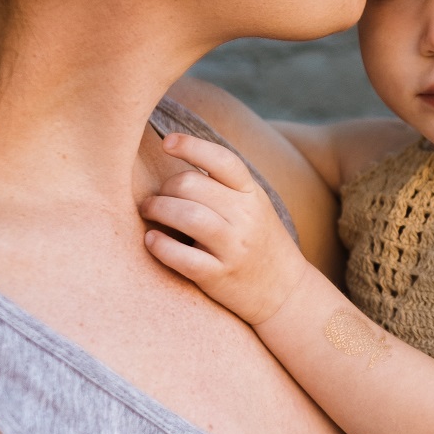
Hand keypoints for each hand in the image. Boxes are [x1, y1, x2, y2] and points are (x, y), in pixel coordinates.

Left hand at [140, 133, 308, 324]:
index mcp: (252, 194)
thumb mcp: (253, 206)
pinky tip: (151, 240)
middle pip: (191, 184)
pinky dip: (160, 245)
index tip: (166, 142)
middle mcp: (245, 216)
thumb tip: (179, 161)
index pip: (222, 159)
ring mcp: (233, 247)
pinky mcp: (219, 276)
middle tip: (156, 197)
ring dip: (157, 209)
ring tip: (149, 211)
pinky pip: (182, 257)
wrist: (285, 290)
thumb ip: (224, 186)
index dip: (191, 146)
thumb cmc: (259, 242)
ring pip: (186, 215)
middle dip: (165, 187)